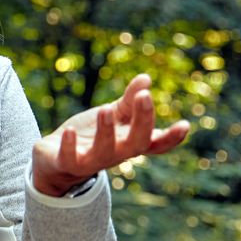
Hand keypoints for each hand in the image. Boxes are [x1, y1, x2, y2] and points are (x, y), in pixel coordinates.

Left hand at [32, 73, 189, 196]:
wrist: (56, 160)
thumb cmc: (91, 135)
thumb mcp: (112, 115)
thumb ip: (129, 101)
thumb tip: (146, 78)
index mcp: (128, 142)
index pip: (156, 144)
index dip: (171, 138)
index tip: (184, 124)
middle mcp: (115, 154)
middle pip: (136, 143)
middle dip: (142, 121)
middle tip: (145, 96)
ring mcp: (92, 160)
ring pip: (104, 151)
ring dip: (106, 131)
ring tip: (105, 109)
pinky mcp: (67, 163)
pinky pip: (70, 158)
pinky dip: (69, 145)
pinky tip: (69, 130)